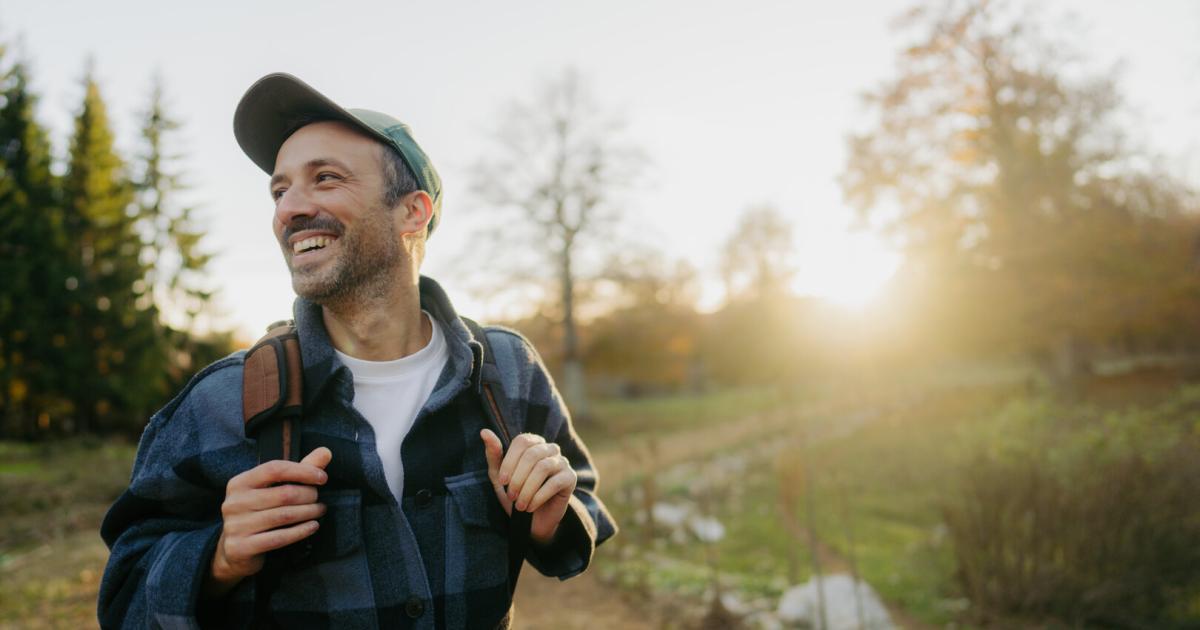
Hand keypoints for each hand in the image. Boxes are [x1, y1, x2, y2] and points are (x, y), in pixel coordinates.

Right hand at [203, 447, 331, 597]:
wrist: (234, 551)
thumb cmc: (258, 513)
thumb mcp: (272, 489)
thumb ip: (299, 470)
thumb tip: (326, 452)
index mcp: (239, 483)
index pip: (274, 469)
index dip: (302, 471)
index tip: (322, 478)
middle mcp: (234, 503)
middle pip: (283, 494)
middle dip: (308, 495)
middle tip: (319, 499)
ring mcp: (236, 526)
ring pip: (284, 516)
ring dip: (309, 512)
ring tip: (320, 511)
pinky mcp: (241, 547)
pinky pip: (279, 538)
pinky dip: (301, 531)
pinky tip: (313, 526)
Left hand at [480, 430, 575, 544]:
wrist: (532, 521)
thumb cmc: (515, 495)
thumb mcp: (499, 477)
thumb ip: (493, 455)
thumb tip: (484, 432)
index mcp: (533, 443)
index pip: (522, 441)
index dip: (510, 461)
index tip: (502, 481)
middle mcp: (550, 449)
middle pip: (532, 454)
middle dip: (518, 478)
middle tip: (511, 496)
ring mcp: (562, 462)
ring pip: (543, 467)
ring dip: (527, 489)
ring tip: (520, 505)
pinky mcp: (570, 478)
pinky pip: (554, 482)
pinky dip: (538, 497)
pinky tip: (530, 507)